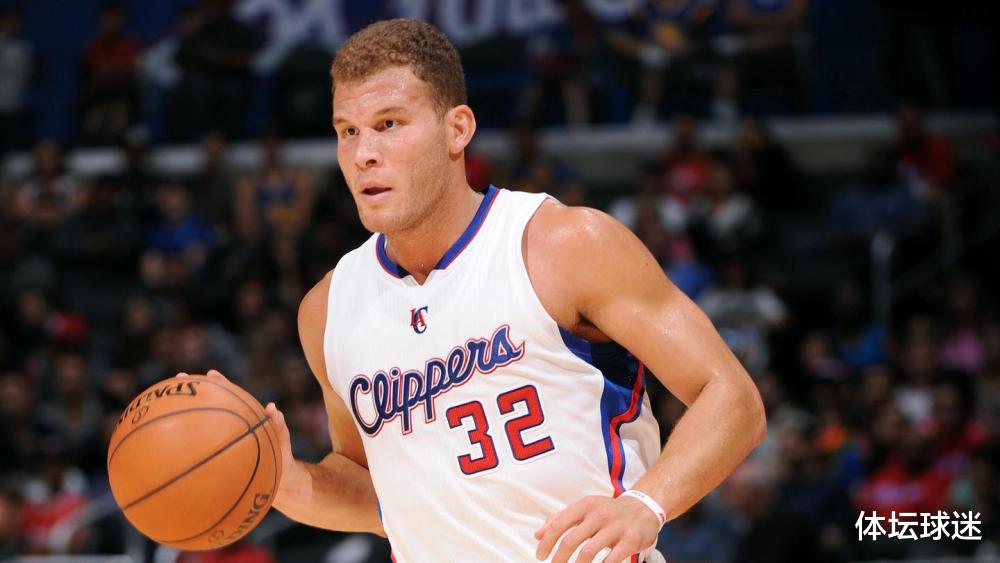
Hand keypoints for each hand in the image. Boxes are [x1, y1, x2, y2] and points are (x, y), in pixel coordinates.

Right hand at [178, 371, 298, 500]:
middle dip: (194, 391)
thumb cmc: (280, 455)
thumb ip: (277, 423)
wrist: (278, 480)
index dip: (219, 385)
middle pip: (208, 406)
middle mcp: (227, 428)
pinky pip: (201, 454)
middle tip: (179, 379)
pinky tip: (171, 447)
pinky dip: (188, 450)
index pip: (228, 397)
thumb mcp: (280, 438)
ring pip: (199, 426)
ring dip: (183, 415)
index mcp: (241, 420)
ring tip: (165, 405)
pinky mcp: (219, 460)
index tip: (210, 374)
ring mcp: (220, 442)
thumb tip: (271, 408)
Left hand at [534, 495, 660, 562]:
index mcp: (585, 505)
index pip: (559, 524)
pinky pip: (611, 559)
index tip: (540, 556)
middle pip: (571, 540)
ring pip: (588, 552)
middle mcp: (599, 514)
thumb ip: (560, 519)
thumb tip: (538, 535)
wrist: (644, 508)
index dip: (547, 542)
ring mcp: (616, 527)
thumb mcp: (584, 509)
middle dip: (558, 559)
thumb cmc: (607, 511)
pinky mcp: (631, 540)